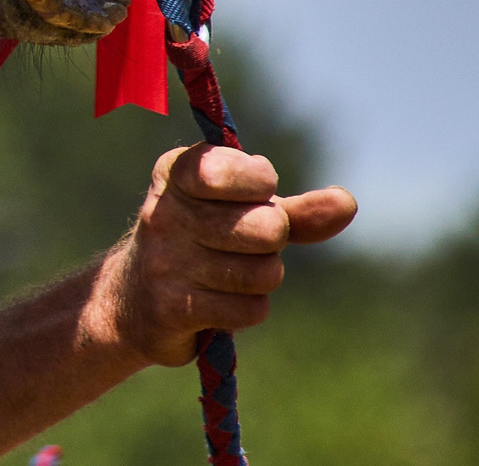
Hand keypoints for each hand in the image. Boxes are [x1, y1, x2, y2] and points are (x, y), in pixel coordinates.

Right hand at [85, 145, 356, 366]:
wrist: (131, 299)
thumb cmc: (199, 243)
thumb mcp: (240, 214)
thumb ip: (296, 211)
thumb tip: (348, 203)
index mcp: (177, 172)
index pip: (232, 169)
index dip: (260, 183)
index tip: (256, 190)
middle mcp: (164, 212)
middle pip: (266, 228)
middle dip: (272, 240)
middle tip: (249, 241)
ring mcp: (164, 261)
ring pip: (263, 273)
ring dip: (262, 278)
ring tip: (232, 273)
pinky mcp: (170, 307)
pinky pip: (249, 309)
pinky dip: (248, 309)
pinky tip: (222, 302)